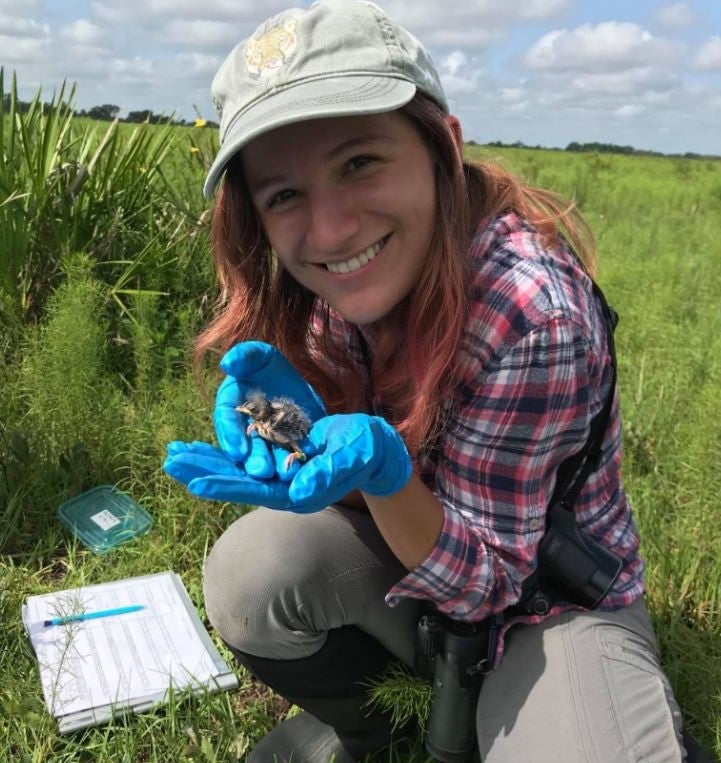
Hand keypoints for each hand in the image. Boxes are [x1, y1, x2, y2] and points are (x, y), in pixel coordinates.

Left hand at [163, 414, 411, 513]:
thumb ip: (327, 473)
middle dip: (204, 471)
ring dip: (206, 462)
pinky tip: (201, 448)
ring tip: (175, 454)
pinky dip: (221, 453)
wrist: (371, 448)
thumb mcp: (351, 456)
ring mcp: (278, 477)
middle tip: (171, 461)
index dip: (227, 484)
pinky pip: (243, 459)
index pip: (256, 490)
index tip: (196, 480)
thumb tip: (299, 493)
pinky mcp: (277, 463)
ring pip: (235, 470)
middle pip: (237, 482)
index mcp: (298, 493)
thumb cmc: (365, 450)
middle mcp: (282, 489)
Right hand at [213, 342, 326, 476]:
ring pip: (268, 456)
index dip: (231, 436)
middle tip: (261, 471)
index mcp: (231, 407)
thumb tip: (227, 363)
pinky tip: (301, 472)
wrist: (299, 384)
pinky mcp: (286, 450)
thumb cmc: (271, 368)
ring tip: (282, 475)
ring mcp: (266, 443)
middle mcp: (244, 430)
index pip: (227, 422)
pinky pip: (288, 458)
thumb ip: (245, 356)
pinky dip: (292, 465)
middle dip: (254, 459)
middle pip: (247, 447)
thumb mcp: (261, 357)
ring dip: (274, 467)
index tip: (238, 451)